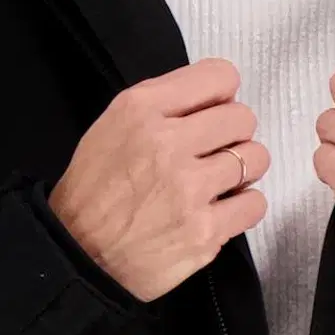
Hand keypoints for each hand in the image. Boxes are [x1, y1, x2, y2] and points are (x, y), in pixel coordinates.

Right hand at [48, 59, 267, 303]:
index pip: (220, 77)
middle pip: (242, 118)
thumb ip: (163, 104)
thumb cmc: (94, 190)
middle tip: (214, 153)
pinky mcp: (204, 232)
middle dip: (234, 134)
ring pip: (256, 159)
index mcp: (142, 110)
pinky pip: (254, 204)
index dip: (223, 94)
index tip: (213, 113)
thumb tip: (218, 99)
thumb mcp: (112, 125)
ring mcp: (189, 190)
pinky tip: (222, 209)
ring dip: (243, 169)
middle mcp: (167, 144)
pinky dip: (243, 206)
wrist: (78, 257)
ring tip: (219, 182)